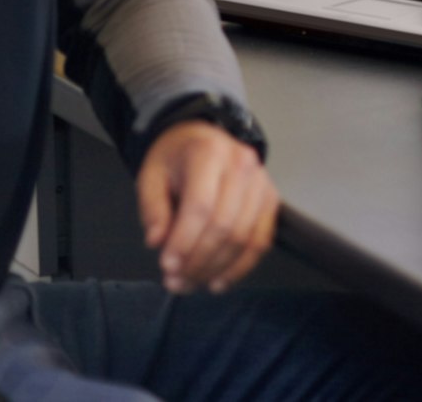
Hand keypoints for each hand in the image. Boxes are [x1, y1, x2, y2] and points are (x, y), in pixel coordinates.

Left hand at [136, 120, 278, 294]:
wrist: (202, 140)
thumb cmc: (175, 159)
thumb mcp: (151, 177)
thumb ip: (153, 209)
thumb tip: (157, 241)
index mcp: (209, 153)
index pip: (200, 205)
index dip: (184, 241)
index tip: (166, 265)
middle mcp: (242, 165)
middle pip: (225, 224)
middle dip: (199, 260)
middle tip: (176, 281)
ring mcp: (261, 183)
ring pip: (244, 237)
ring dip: (217, 268)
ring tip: (192, 283)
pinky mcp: (270, 199)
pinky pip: (261, 240)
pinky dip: (241, 266)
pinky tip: (220, 280)